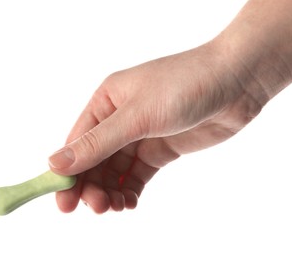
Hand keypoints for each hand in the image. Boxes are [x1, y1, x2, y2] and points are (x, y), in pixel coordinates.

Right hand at [48, 43, 263, 212]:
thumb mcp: (137, 115)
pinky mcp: (161, 149)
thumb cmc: (185, 85)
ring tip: (115, 207)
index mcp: (106, 102)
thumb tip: (55, 163)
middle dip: (92, 186)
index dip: (68, 173)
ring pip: (116, 171)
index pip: (78, 143)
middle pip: (96, 161)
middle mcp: (120, 119)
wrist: (235, 82)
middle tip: (97, 207)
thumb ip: (98, 142)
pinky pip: (138, 175)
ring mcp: (141, 135)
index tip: (63, 202)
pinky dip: (131, 190)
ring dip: (111, 191)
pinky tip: (130, 202)